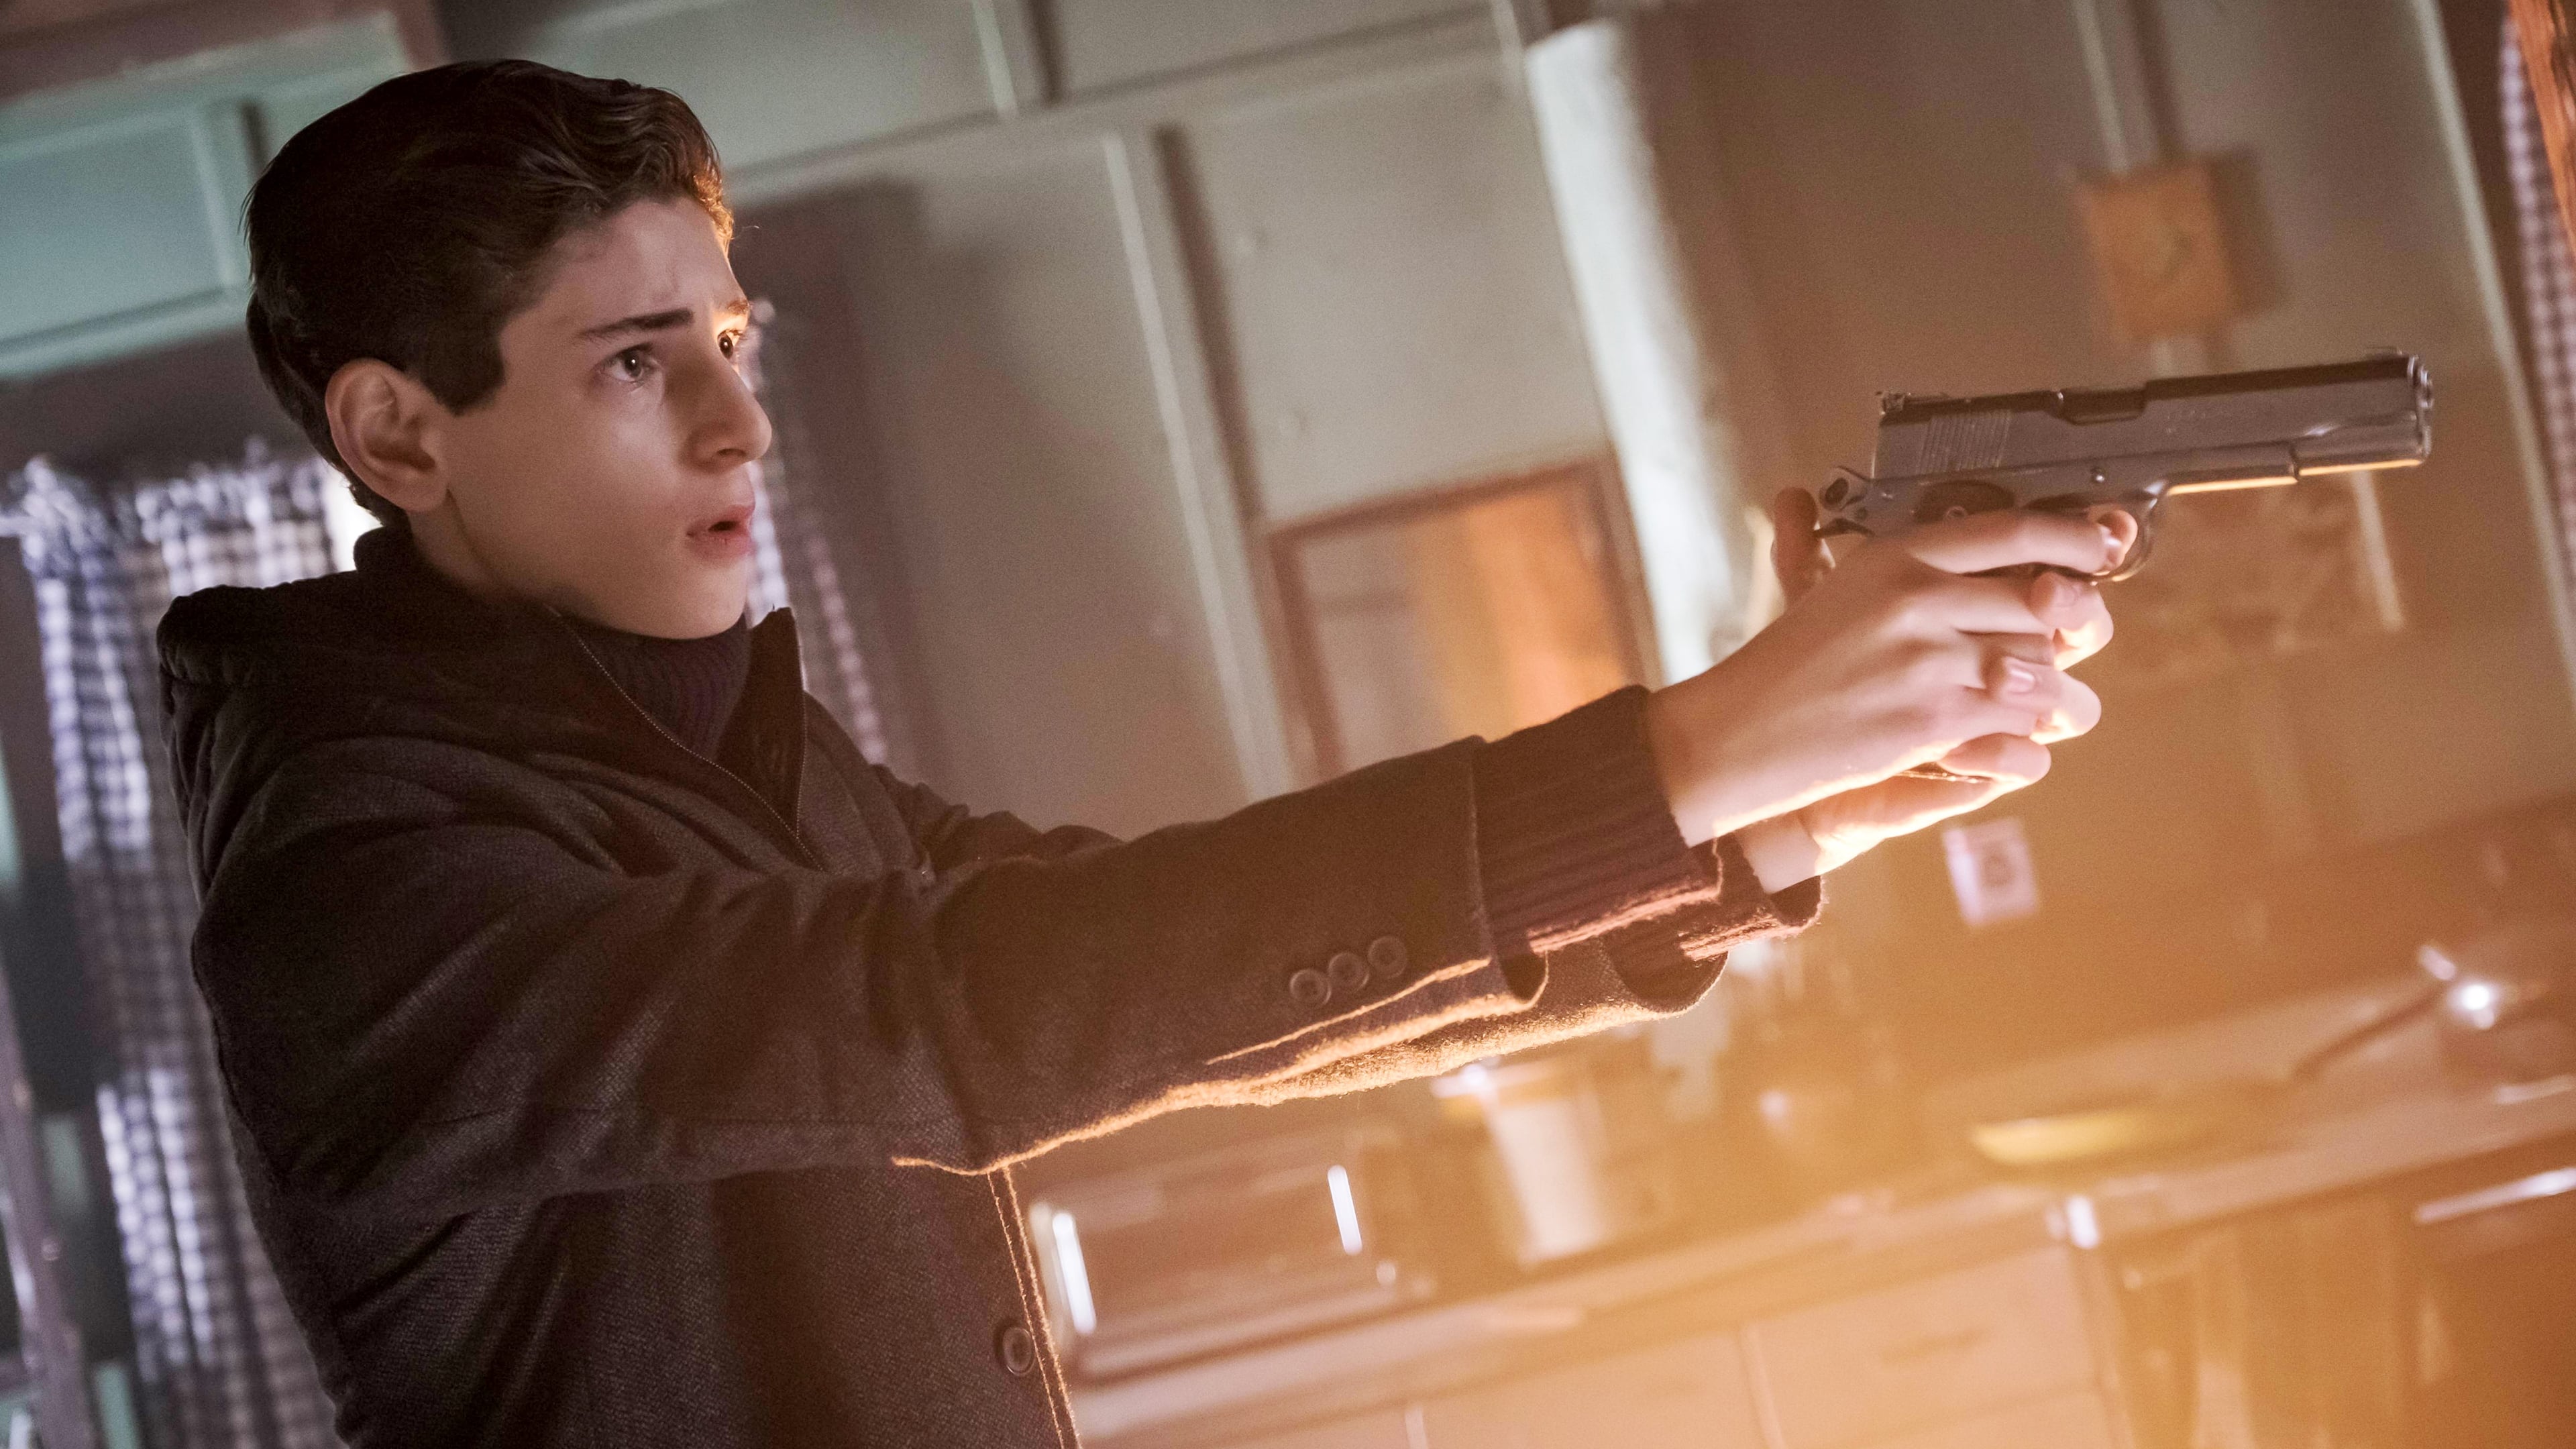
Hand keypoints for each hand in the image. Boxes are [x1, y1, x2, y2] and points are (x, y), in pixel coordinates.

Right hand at [1645, 489, 2120, 848]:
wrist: (1738, 733)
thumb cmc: (1787, 665)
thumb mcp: (1838, 589)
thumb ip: (1907, 569)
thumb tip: (1993, 557)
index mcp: (1898, 555)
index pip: (2013, 531)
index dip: (2072, 540)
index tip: (2099, 549)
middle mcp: (1920, 598)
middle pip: (2042, 605)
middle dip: (2067, 635)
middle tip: (2067, 650)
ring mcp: (1929, 660)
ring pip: (2043, 670)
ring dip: (2057, 697)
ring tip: (2053, 708)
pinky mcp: (1933, 721)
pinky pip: (2019, 725)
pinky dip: (2026, 740)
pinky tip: (2013, 742)